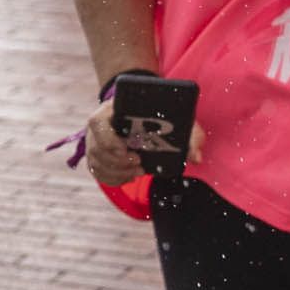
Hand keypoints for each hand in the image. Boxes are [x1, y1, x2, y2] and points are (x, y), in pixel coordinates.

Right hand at [77, 98, 204, 189]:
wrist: (141, 110)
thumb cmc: (158, 112)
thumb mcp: (175, 116)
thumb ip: (189, 134)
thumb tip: (195, 157)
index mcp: (110, 111)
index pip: (96, 124)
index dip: (108, 140)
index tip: (126, 149)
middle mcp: (98, 127)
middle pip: (97, 148)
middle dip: (118, 162)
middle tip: (139, 164)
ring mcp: (94, 142)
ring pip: (96, 163)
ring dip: (117, 172)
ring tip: (138, 172)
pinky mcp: (97, 155)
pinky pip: (97, 172)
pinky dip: (112, 179)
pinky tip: (128, 177)